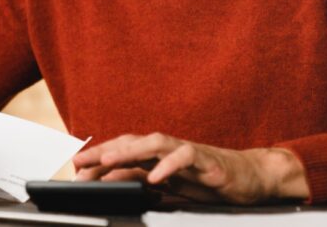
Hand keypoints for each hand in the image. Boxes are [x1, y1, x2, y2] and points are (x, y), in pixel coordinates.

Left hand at [72, 132, 307, 204]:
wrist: (251, 177)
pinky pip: (186, 157)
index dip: (98, 155)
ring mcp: (188, 151)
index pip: (122, 149)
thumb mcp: (167, 185)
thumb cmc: (207, 179)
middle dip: (104, 150)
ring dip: (129, 151)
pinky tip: (155, 177)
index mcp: (157, 154)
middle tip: (81, 161)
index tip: (75, 166)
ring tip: (108, 160)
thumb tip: (108, 179)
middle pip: (132, 142)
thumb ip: (139, 179)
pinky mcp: (208, 161)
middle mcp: (169, 148)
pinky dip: (169, 166)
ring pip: (154, 143)